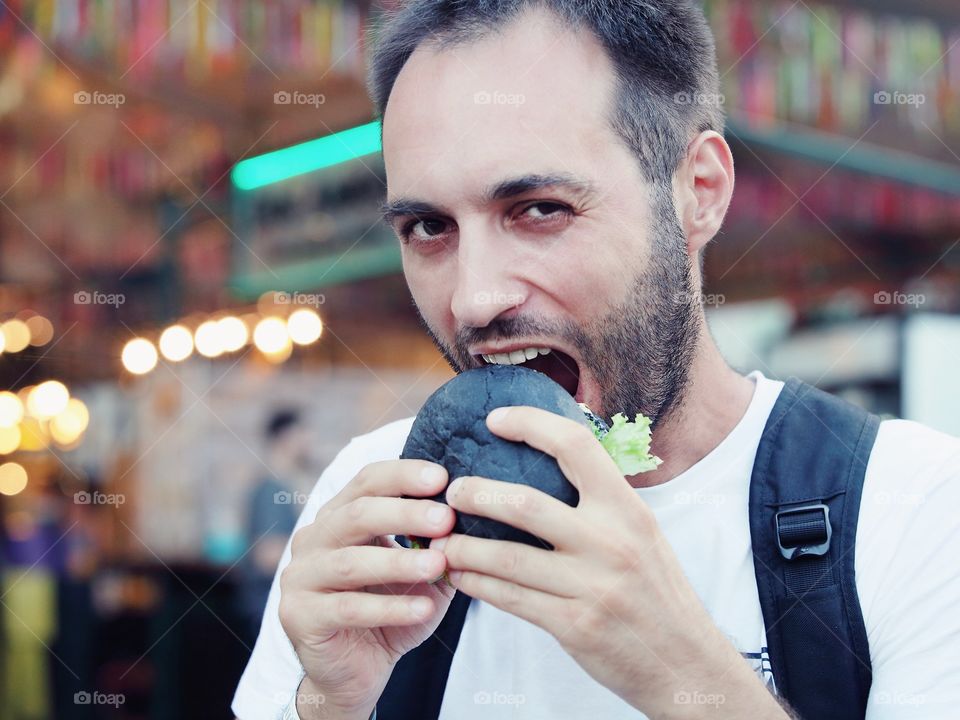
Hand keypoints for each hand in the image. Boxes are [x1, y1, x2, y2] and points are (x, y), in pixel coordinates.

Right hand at [279, 460, 456, 718]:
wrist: (357, 673)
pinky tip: (424, 608)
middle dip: (404, 513)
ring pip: (350, 562)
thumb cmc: (390, 612)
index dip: (402, 475)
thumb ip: (437, 545)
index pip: (367, 481)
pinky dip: (389, 607)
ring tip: (438, 563)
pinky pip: (347, 608)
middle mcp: (313, 539)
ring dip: (398, 562)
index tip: (442, 478)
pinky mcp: (299, 616)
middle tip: (445, 517)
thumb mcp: (420, 573)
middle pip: (356, 514)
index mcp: (339, 517)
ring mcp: (300, 577)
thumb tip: (468, 516)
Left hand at [435, 406, 786, 718]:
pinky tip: (462, 575)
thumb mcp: (642, 535)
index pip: (576, 446)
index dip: (530, 424)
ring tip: (443, 540)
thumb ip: (602, 504)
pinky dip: (478, 583)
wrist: (685, 663)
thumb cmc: (656, 592)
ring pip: (506, 557)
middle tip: (452, 491)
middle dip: (476, 494)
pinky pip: (511, 598)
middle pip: (524, 504)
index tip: (495, 419)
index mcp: (628, 509)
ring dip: (464, 546)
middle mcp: (611, 542)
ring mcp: (593, 586)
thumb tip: (552, 464)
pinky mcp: (575, 625)